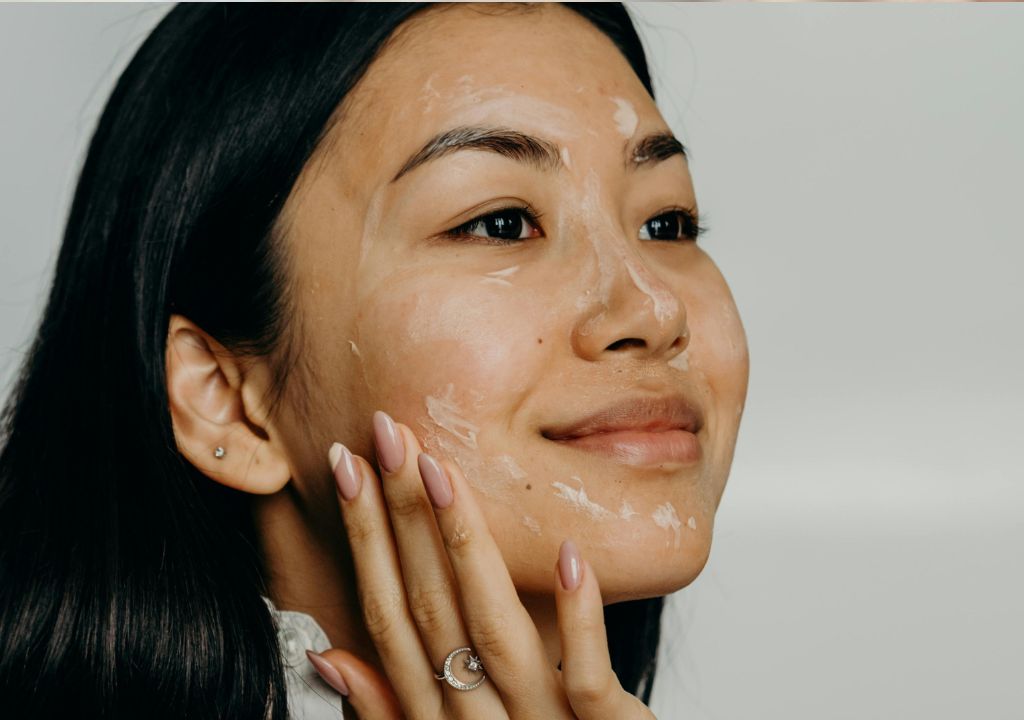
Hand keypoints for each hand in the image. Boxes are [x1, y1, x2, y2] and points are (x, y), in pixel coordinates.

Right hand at [306, 410, 657, 719]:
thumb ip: (386, 705)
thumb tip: (325, 652)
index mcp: (435, 714)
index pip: (388, 614)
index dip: (364, 539)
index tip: (347, 467)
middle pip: (430, 610)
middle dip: (402, 517)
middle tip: (386, 434)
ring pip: (494, 632)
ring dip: (466, 549)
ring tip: (444, 472)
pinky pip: (585, 679)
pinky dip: (577, 620)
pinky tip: (567, 555)